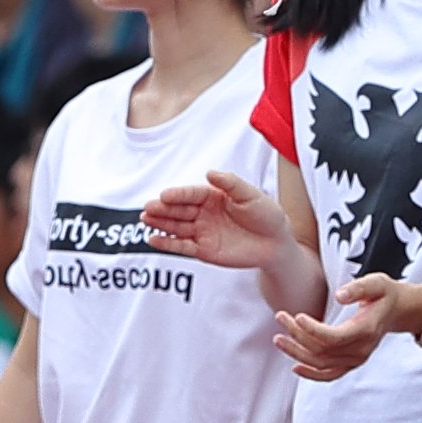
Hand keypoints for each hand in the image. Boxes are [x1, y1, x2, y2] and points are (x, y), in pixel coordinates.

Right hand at [147, 169, 294, 272]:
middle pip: (179, 210)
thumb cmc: (266, 215)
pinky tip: (152, 239)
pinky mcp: (203, 250)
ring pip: (177, 227)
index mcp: (213, 196)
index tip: (164, 195)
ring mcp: (202, 231)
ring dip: (160, 224)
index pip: (191, 194)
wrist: (276, 244)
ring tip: (145, 220)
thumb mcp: (251, 195)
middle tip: (148, 208)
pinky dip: (167, 243)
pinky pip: (181, 247)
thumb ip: (230, 184)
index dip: (178, 195)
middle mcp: (204, 213)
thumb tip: (209, 172)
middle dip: (163, 208)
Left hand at [276, 275, 407, 380]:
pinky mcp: (351, 363)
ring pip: (321, 364)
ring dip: (297, 354)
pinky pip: (330, 375)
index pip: (334, 337)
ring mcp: (356, 360)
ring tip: (278, 339)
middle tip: (280, 317)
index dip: (312, 330)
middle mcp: (361, 350)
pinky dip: (312, 374)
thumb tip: (339, 296)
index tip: (297, 316)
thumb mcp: (377, 283)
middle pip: (323, 350)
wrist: (397, 310)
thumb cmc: (384, 294)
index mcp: (366, 330)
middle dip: (298, 336)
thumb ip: (359, 288)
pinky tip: (295, 367)